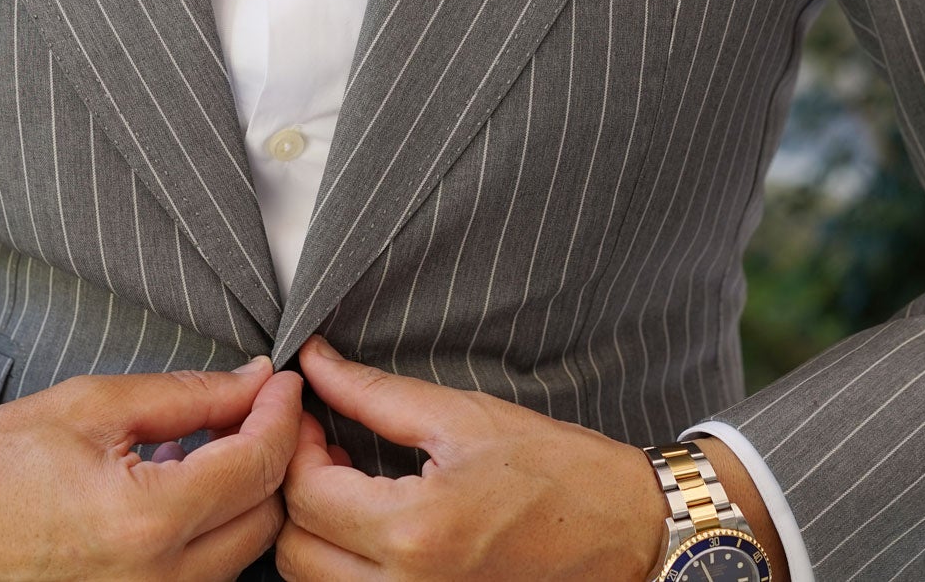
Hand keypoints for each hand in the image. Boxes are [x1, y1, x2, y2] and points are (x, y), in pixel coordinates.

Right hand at [0, 356, 300, 580]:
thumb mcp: (92, 405)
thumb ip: (188, 396)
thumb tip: (255, 382)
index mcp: (144, 522)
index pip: (257, 464)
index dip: (281, 413)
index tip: (281, 381)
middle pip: (266, 516)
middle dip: (272, 455)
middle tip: (254, 407)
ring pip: (243, 553)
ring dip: (244, 496)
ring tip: (214, 444)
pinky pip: (204, 577)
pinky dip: (211, 532)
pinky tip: (183, 490)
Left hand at [276, 337, 665, 580]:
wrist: (628, 531)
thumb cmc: (559, 472)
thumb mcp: (463, 416)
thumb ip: (373, 393)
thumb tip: (314, 363)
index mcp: (418, 530)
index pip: (305, 492)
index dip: (296, 445)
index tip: (312, 416)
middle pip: (296, 550)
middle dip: (295, 492)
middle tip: (323, 448)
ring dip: (314, 532)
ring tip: (347, 484)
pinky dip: (343, 565)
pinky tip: (369, 525)